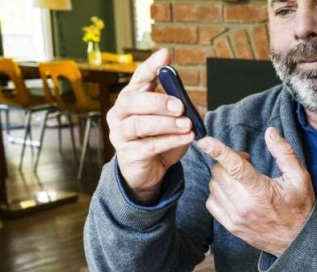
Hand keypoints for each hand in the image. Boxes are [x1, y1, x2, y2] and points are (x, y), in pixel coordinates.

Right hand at [107, 48, 201, 204]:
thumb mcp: (175, 123)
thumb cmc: (160, 141)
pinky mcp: (128, 154)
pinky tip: (186, 138)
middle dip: (157, 101)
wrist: (149, 172)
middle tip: (180, 105)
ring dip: (165, 123)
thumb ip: (184, 111)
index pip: (138, 78)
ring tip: (187, 125)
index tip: (165, 55)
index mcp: (131, 99)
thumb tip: (196, 107)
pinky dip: (170, 140)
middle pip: (131, 100)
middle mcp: (120, 114)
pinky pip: (149, 145)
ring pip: (138, 124)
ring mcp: (120, 134)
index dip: (151, 66)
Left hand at [199, 127, 315, 256]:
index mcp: (261, 191)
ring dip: (223, 177)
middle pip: (220, 172)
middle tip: (246, 162)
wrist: (297, 241)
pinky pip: (211, 202)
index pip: (235, 167)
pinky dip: (218, 192)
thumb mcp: (300, 177)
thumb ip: (284, 152)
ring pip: (214, 186)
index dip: (218, 151)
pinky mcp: (230, 226)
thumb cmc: (300, 208)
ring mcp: (235, 217)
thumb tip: (270, 132)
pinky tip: (233, 192)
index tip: (204, 140)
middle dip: (229, 161)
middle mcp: (244, 205)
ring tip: (242, 179)